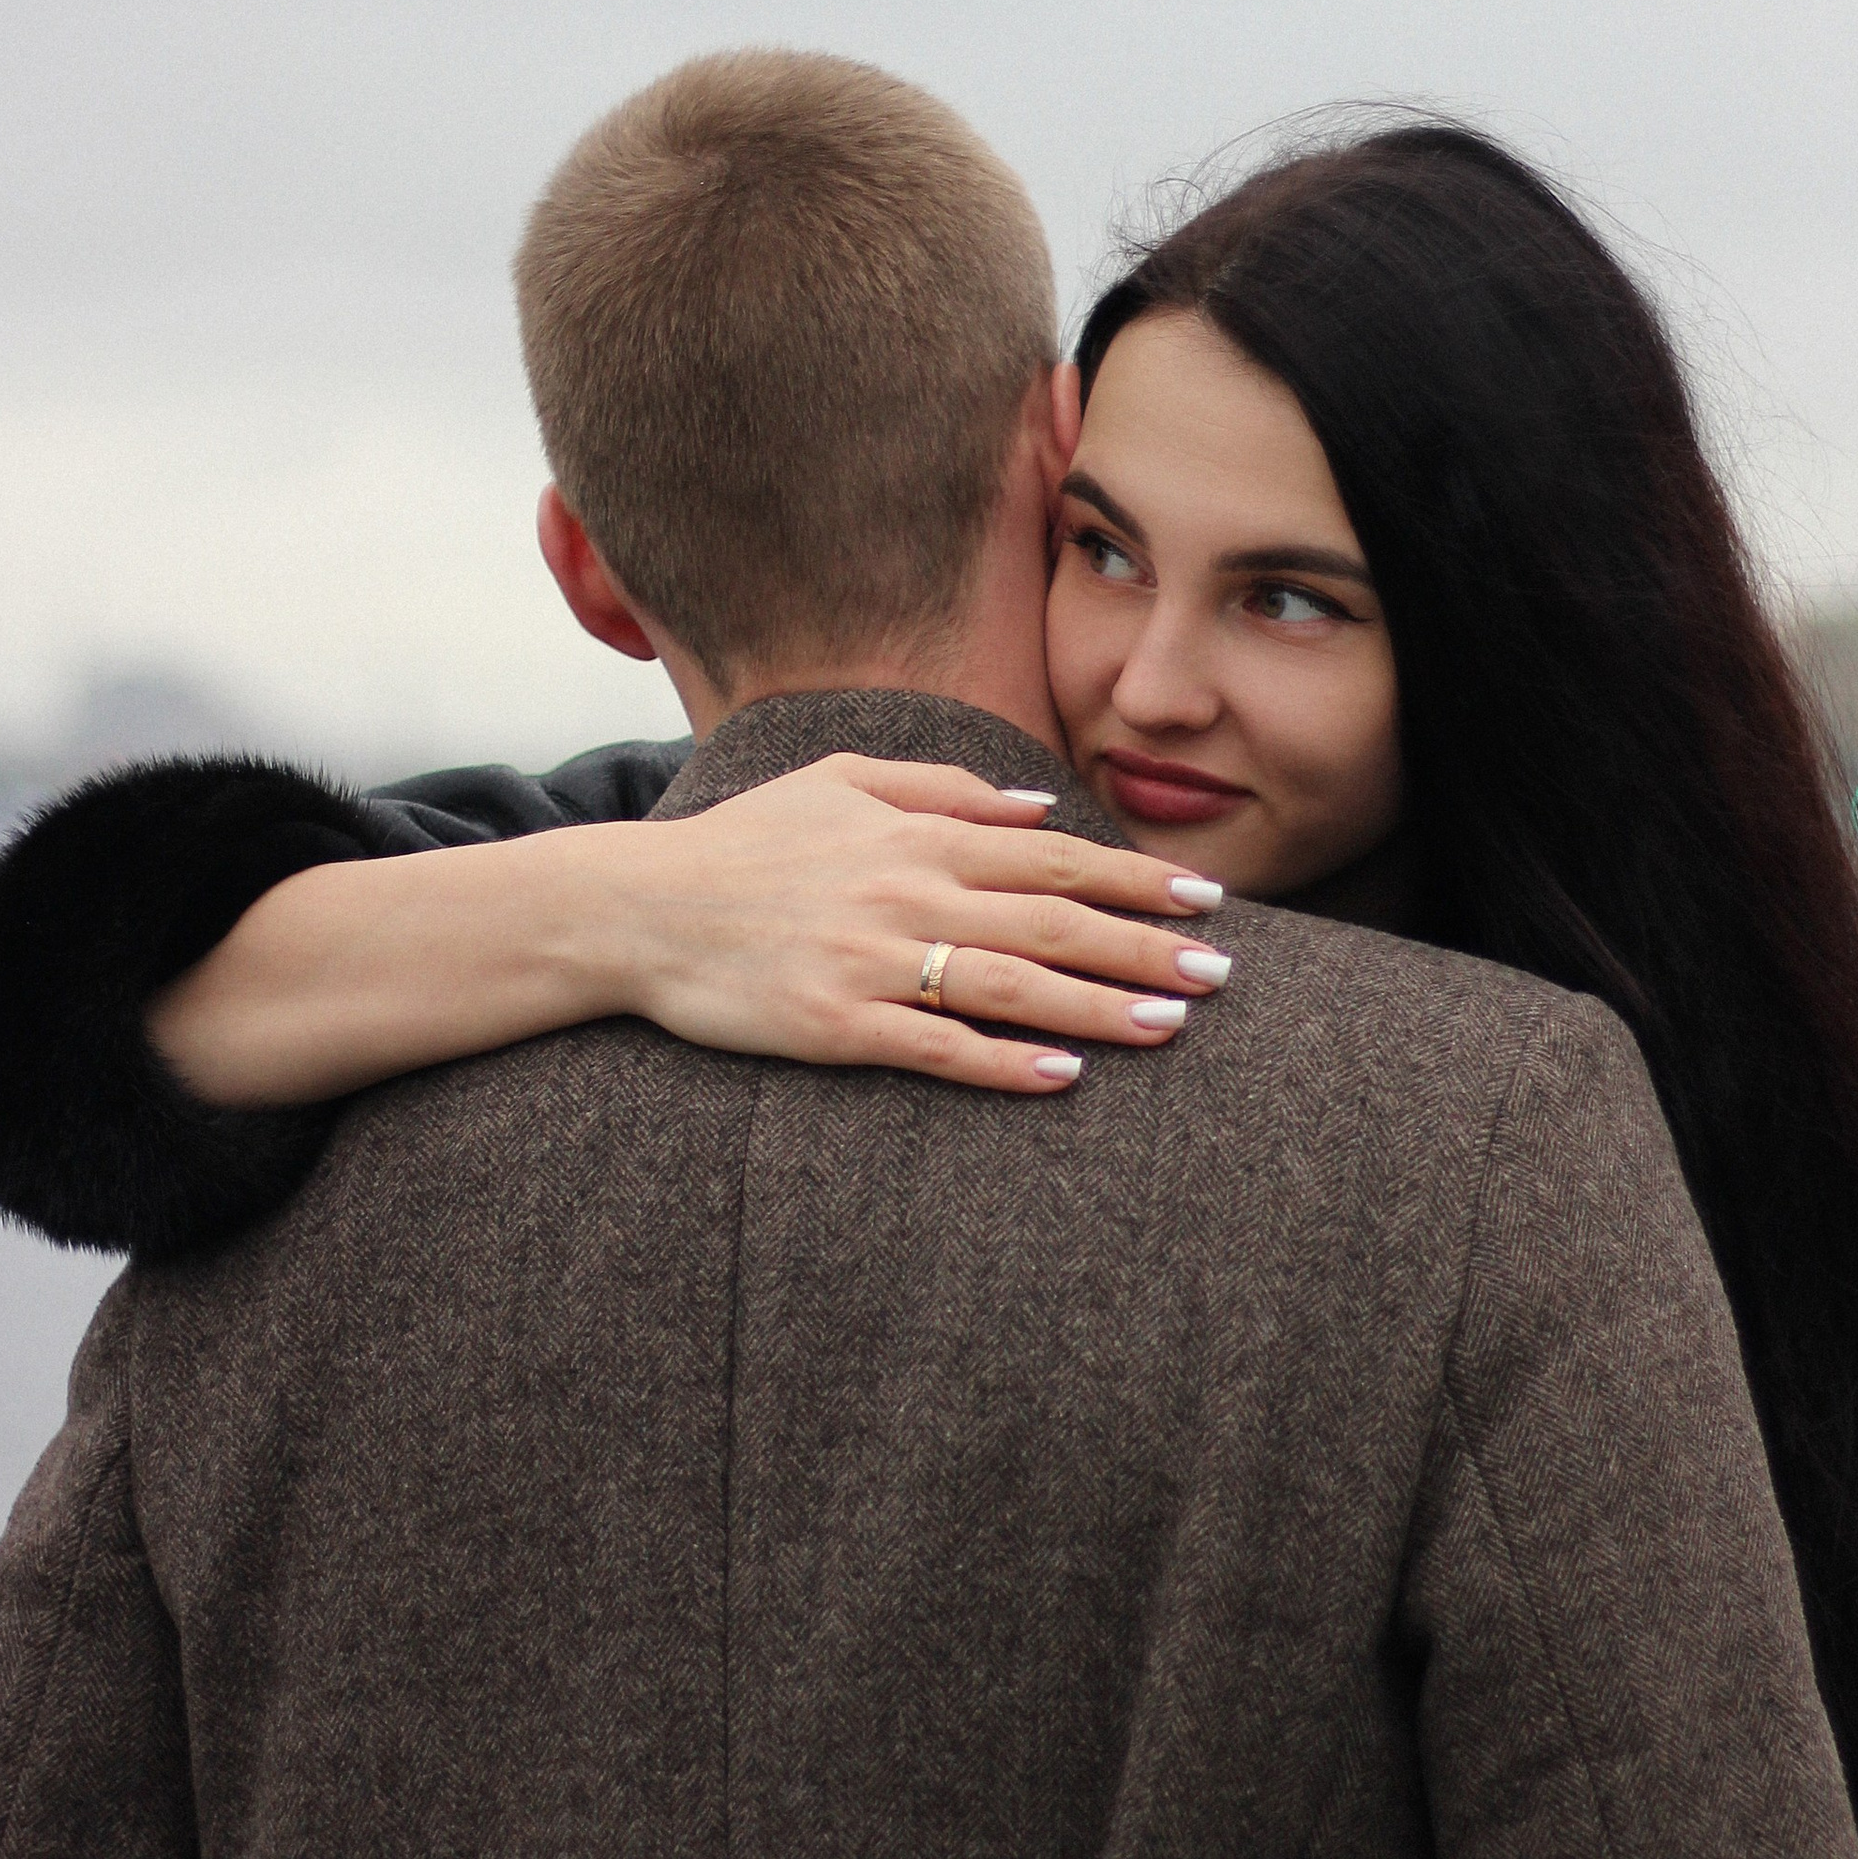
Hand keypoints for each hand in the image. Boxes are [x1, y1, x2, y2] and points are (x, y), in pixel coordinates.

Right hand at [621, 754, 1231, 1091]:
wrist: (635, 907)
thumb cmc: (741, 845)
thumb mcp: (838, 781)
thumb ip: (940, 788)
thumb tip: (1035, 805)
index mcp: (917, 837)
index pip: (1055, 857)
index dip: (1137, 878)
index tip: (1205, 896)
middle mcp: (908, 894)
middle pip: (1055, 921)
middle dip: (1147, 947)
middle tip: (1222, 974)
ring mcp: (873, 963)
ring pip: (1012, 986)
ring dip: (1099, 1008)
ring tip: (1172, 1026)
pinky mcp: (836, 1026)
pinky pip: (937, 1048)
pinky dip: (1003, 1063)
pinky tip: (1062, 1077)